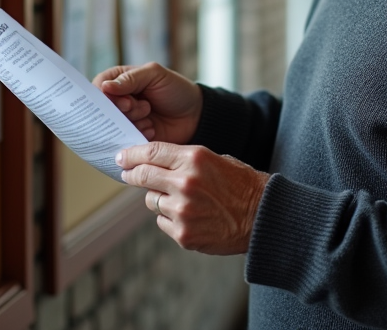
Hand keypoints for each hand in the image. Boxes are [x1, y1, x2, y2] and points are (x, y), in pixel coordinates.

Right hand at [94, 63, 202, 144]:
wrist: (195, 115)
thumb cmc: (175, 89)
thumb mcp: (155, 75)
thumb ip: (130, 79)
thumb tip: (105, 87)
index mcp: (120, 81)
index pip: (99, 87)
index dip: (106, 96)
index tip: (124, 101)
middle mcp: (118, 101)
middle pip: (103, 109)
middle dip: (122, 111)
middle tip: (141, 108)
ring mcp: (124, 121)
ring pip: (113, 126)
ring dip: (133, 122)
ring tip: (149, 116)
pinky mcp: (132, 138)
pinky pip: (124, 141)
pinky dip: (139, 134)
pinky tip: (152, 129)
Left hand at [118, 142, 268, 255]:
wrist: (264, 217)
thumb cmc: (242, 185)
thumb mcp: (216, 159)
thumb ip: (184, 161)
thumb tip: (153, 163)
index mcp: (194, 159)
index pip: (151, 152)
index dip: (132, 154)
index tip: (122, 157)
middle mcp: (185, 183)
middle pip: (144, 176)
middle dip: (132, 174)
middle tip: (127, 174)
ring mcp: (183, 210)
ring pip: (151, 201)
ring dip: (158, 198)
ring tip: (181, 199)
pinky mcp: (184, 234)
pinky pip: (162, 221)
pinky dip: (170, 218)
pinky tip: (190, 216)